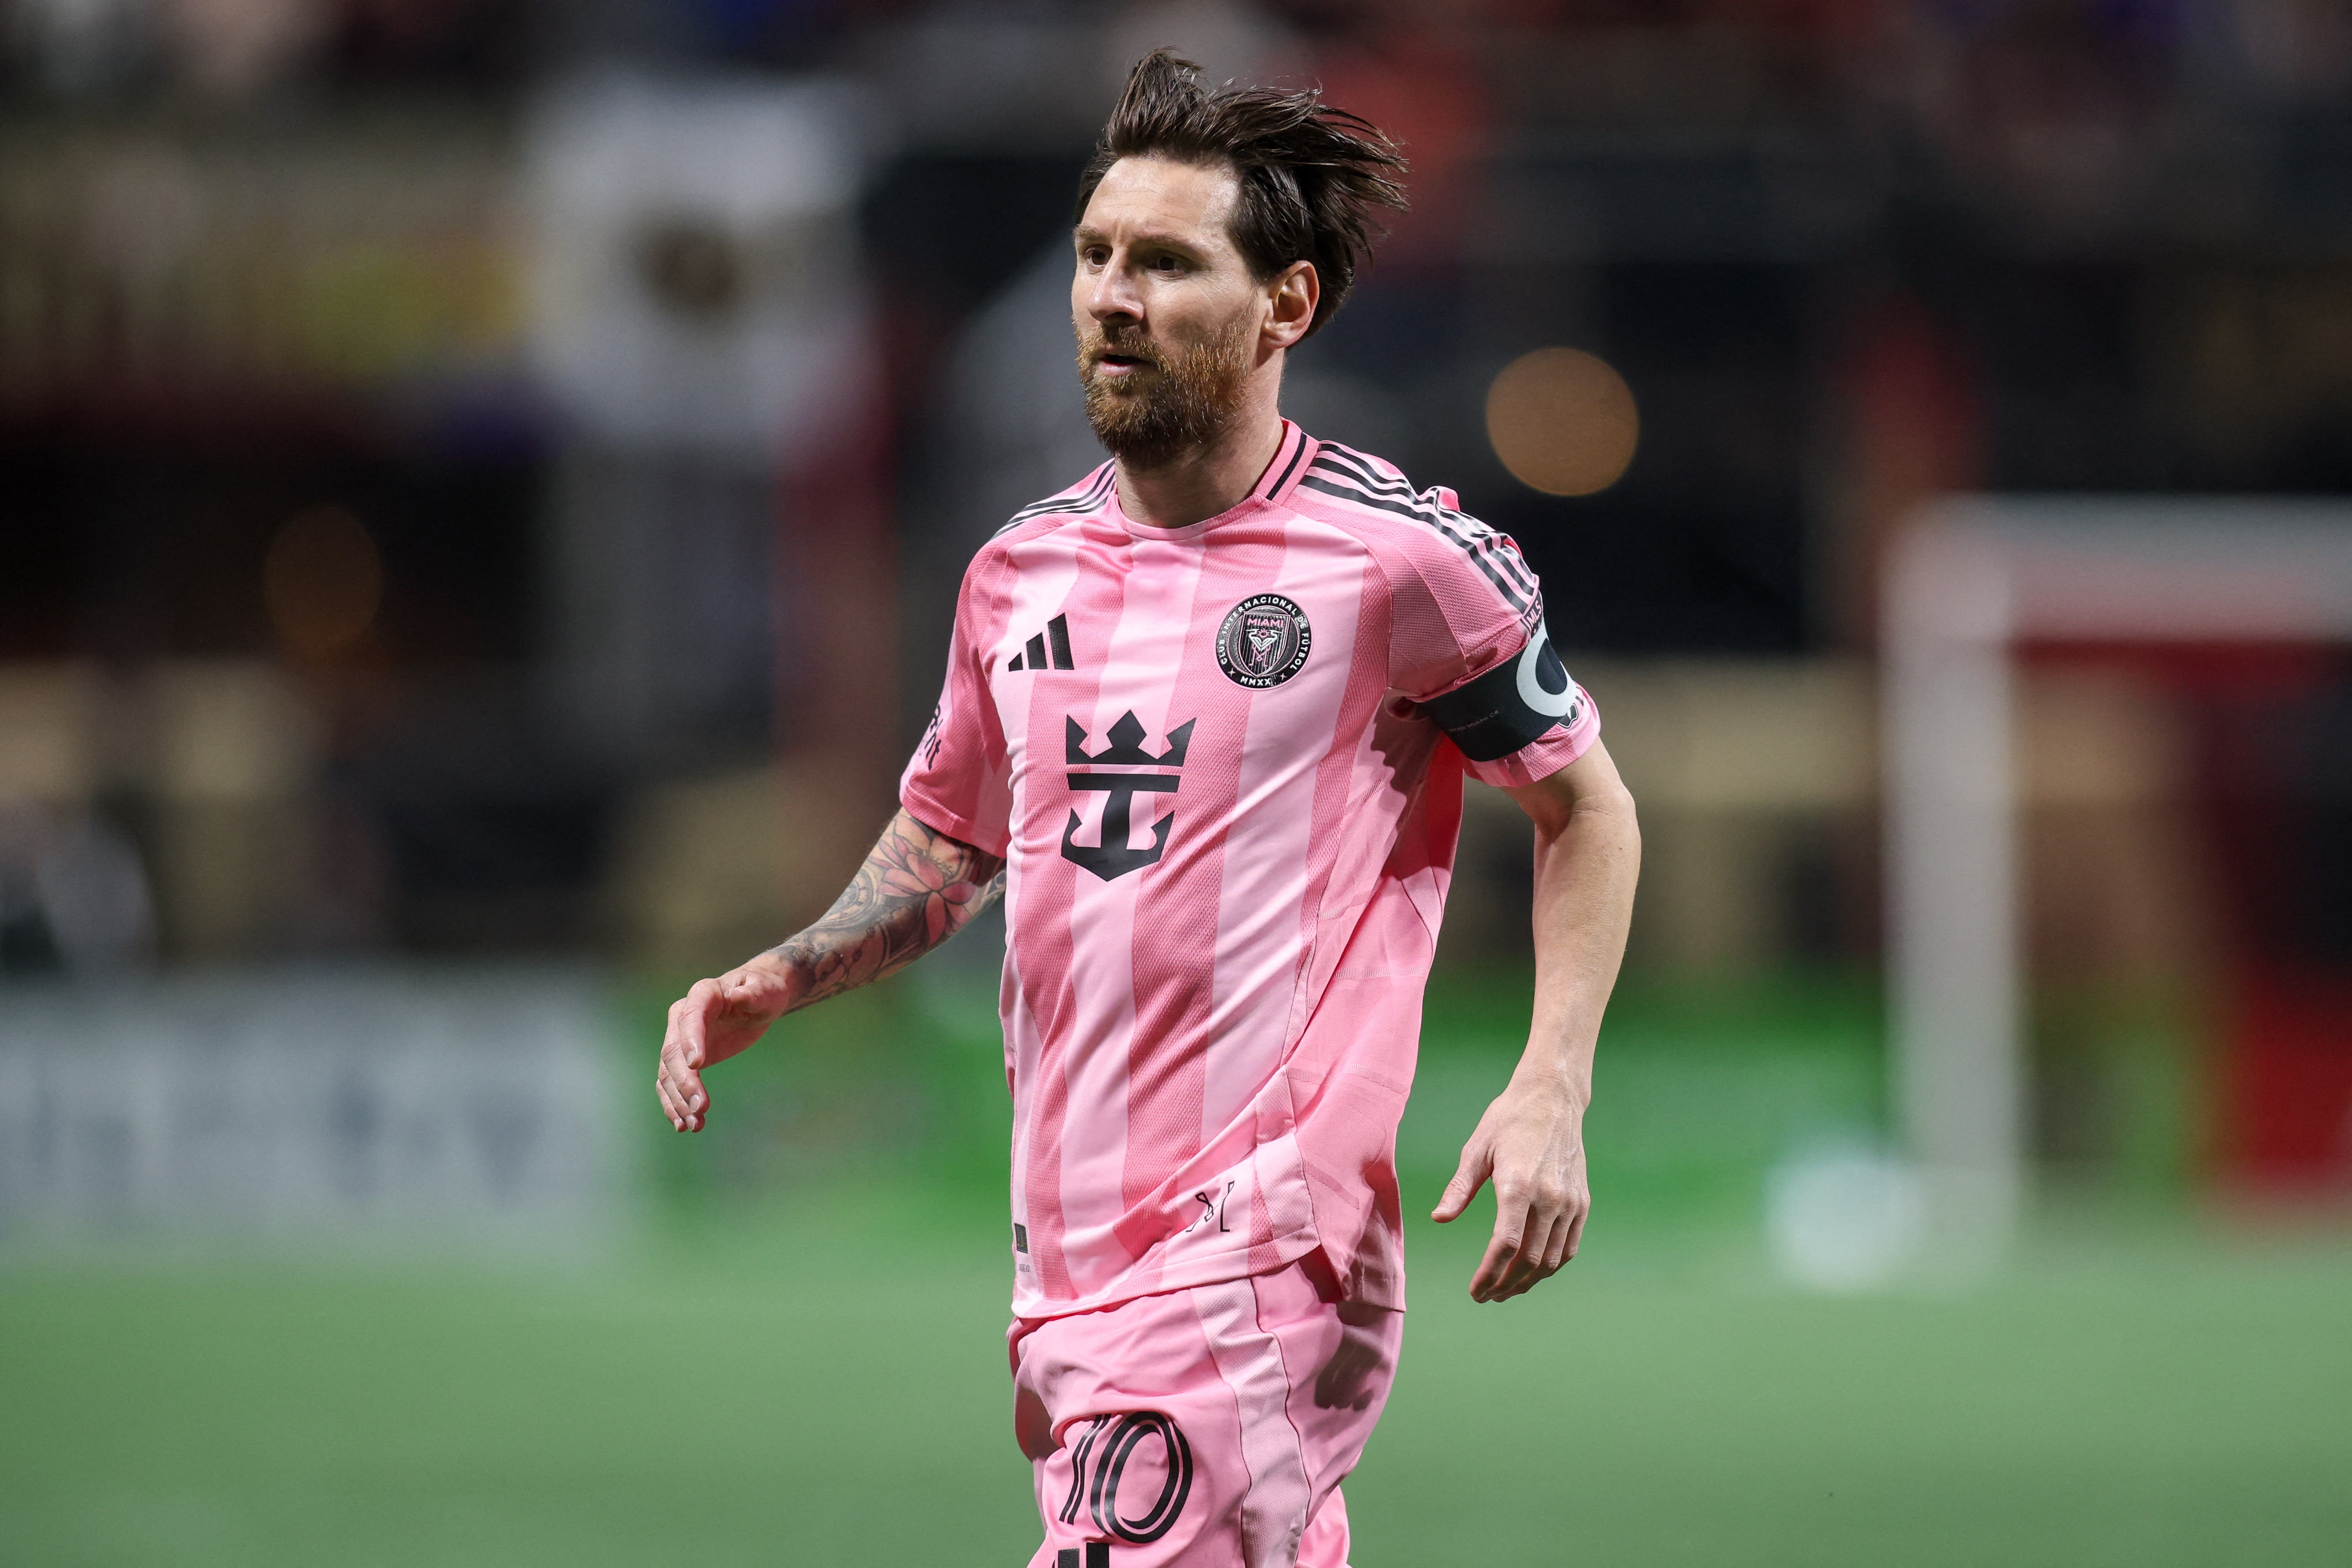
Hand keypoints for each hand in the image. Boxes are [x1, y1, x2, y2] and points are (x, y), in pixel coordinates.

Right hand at [655, 954, 799, 1131]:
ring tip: (694, 1124)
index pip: (691, 1016)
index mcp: (703, 995)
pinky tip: (683, 1124)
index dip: (691, 1040)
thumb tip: (740, 996)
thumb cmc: (764, 991)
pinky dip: (674, 1104)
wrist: (757, 1000)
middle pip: (673, 1050)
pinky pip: (671, 1083)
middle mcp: (683, 1016)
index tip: (697, 1065)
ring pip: (668, 1072)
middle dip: (685, 1081)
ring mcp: (680, 1039)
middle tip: (701, 1107)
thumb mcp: (766, 990)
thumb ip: (754, 994)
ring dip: (678, 1100)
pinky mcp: (684, 1059)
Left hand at [1431, 1075, 1589, 1301]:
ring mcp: (1570, 1202)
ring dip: (1528, 1281)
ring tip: (1506, 1290)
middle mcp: (1549, 1198)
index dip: (1489, 1274)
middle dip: (1506, 1284)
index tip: (1475, 1290)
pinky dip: (1551, 1266)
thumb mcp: (1476, 1149)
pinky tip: (1533, 1272)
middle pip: (1529, 1259)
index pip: (1506, 1245)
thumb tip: (1439, 1218)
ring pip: (1552, 1259)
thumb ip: (1459, 1188)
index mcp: (1518, 1185)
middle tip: (1486, 1296)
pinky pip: (1569, 1247)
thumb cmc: (1508, 1120)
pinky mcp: (1582, 1202)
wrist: (1553, 1098)